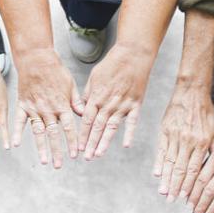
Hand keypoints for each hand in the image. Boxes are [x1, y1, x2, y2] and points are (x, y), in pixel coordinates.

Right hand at [10, 46, 79, 168]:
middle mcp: (48, 110)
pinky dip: (17, 133)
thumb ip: (77, 102)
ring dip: (42, 147)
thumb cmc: (55, 70)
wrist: (37, 59)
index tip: (76, 154)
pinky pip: (19, 122)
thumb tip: (84, 114)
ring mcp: (35, 109)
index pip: (69, 128)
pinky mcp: (23, 105)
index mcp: (62, 105)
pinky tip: (14, 144)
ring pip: (39, 132)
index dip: (73, 142)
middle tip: (59, 165)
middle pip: (54, 134)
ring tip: (44, 160)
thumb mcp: (71, 85)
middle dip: (57, 151)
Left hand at [76, 42, 149, 158]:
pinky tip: (126, 145)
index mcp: (96, 97)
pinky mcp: (136, 104)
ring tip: (98, 154)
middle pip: (98, 127)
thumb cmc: (112, 64)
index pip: (87, 120)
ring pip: (112, 127)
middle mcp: (108, 103)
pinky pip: (132, 122)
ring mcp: (123, 104)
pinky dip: (129, 133)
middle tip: (86, 157)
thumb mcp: (94, 77)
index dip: (82, 135)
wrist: (132, 55)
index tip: (78, 147)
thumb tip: (81, 110)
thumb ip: (87, 95)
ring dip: (104, 142)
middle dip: (90, 143)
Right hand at [152, 90, 213, 204]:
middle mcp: (188, 141)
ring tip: (163, 192)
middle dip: (176, 187)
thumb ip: (213, 150)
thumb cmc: (205, 112)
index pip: (195, 169)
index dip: (189, 185)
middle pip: (181, 169)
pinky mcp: (165, 131)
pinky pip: (162, 150)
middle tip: (171, 200)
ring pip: (170, 162)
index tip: (184, 198)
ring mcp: (175, 136)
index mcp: (202, 142)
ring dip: (166, 179)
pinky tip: (157, 174)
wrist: (191, 91)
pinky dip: (159, 163)